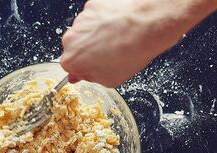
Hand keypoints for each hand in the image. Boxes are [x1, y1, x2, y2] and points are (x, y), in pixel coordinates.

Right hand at [60, 0, 216, 86]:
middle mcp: (71, 38)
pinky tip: (119, 26)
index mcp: (71, 60)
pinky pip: (95, 16)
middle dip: (88, 51)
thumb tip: (84, 74)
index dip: (83, 68)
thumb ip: (91, 77)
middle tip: (108, 55)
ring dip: (97, 35)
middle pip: (75, 46)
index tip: (93, 67)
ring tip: (117, 39)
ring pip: (85, 30)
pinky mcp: (93, 5)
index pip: (70, 66)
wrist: (146, 25)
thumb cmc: (130, 53)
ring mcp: (82, 19)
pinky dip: (104, 21)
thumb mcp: (110, 80)